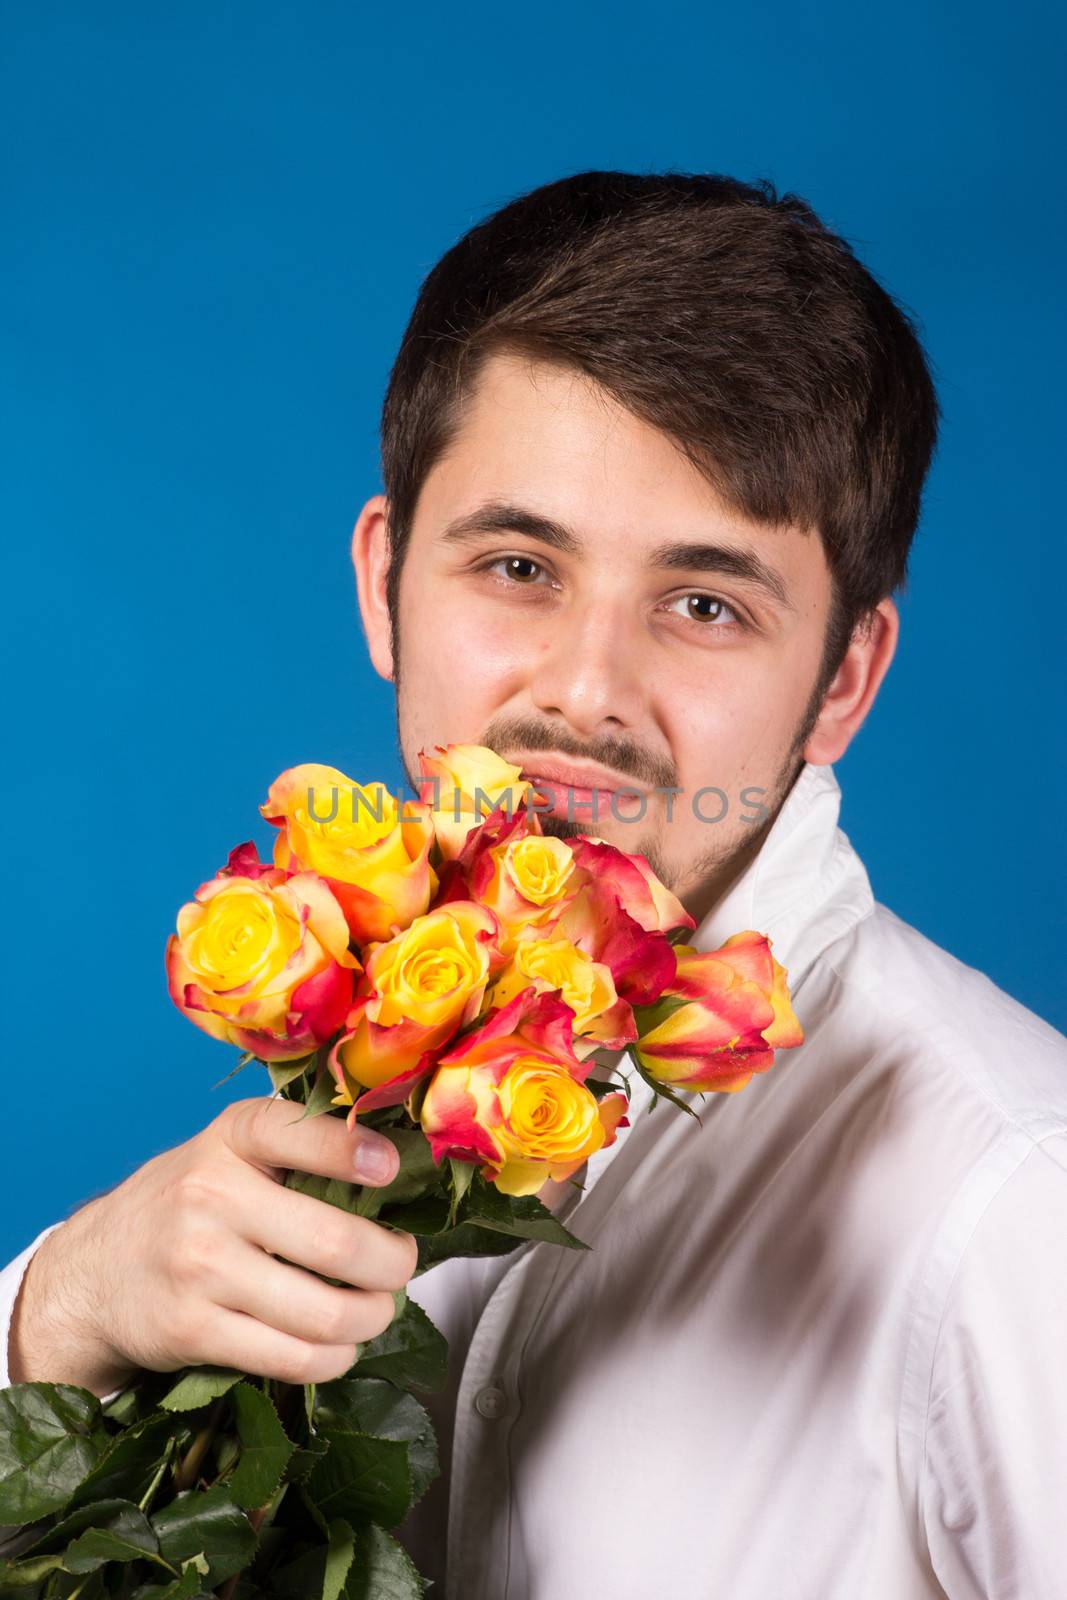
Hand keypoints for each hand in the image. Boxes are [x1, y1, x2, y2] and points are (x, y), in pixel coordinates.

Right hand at [8, 1097, 417, 1395]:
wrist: (93, 1272)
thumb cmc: (187, 1205)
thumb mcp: (228, 1152)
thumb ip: (298, 1150)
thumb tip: (401, 1172)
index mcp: (232, 1138)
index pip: (295, 1132)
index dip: (352, 1151)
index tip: (391, 1169)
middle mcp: (211, 1195)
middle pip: (335, 1243)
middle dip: (392, 1265)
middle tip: (401, 1267)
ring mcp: (199, 1267)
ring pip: (324, 1313)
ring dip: (371, 1319)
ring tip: (377, 1310)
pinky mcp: (192, 1330)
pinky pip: (292, 1358)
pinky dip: (334, 1359)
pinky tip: (339, 1346)